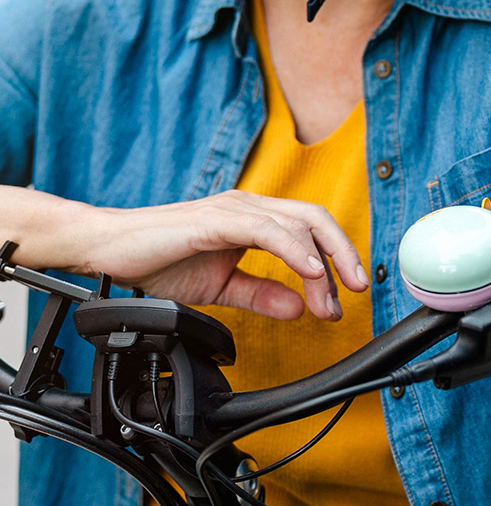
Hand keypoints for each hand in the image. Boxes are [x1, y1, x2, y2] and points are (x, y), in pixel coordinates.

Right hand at [10, 187, 367, 320]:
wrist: (107, 250)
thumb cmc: (158, 261)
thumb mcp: (221, 286)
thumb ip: (261, 294)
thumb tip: (298, 308)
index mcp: (254, 219)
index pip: (309, 231)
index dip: (335, 260)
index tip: (344, 298)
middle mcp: (250, 207)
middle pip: (315, 220)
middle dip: (343, 254)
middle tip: (358, 290)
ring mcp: (235, 209)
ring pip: (297, 224)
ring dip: (322, 262)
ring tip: (333, 297)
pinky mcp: (217, 218)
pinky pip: (267, 230)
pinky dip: (294, 251)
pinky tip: (309, 273)